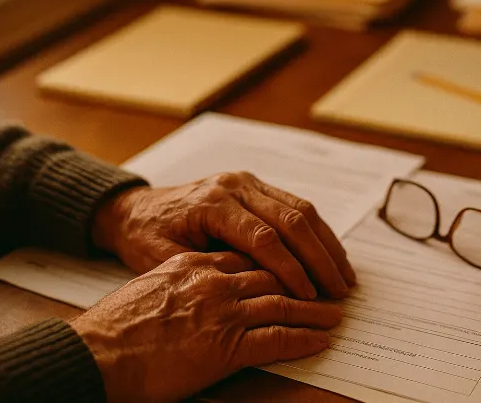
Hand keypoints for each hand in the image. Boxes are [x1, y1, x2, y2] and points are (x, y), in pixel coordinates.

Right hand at [71, 251, 340, 402]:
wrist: (95, 351)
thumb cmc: (116, 322)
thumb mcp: (152, 280)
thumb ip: (186, 273)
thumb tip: (207, 277)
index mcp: (198, 262)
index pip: (254, 249)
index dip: (284, 256)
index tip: (302, 262)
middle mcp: (215, 279)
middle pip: (276, 268)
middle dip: (310, 273)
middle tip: (332, 282)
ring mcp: (222, 310)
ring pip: (284, 301)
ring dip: (315, 307)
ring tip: (335, 311)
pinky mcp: (225, 345)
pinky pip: (277, 338)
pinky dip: (304, 338)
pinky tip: (321, 339)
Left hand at [92, 171, 355, 299]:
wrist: (134, 209)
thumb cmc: (145, 237)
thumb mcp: (162, 258)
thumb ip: (207, 268)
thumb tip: (253, 290)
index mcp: (212, 202)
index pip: (263, 237)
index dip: (290, 269)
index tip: (309, 297)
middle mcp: (235, 186)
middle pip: (292, 219)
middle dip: (319, 259)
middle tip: (339, 291)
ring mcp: (248, 183)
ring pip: (301, 210)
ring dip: (327, 245)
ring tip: (345, 277)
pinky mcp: (256, 187)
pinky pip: (296, 206)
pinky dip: (318, 233)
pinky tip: (332, 256)